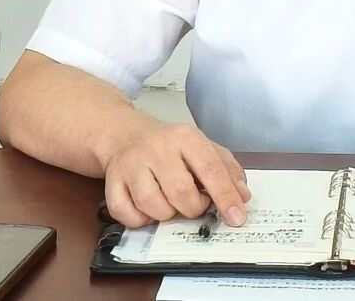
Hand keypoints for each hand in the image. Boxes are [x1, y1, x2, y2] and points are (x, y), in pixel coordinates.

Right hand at [102, 120, 251, 229]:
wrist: (126, 135)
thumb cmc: (170, 147)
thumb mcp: (202, 148)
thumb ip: (226, 169)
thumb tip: (242, 196)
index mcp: (186, 137)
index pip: (210, 169)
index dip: (225, 196)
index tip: (237, 217)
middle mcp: (157, 149)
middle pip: (182, 194)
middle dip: (193, 208)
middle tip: (194, 203)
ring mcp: (132, 166)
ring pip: (155, 208)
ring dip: (167, 214)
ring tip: (168, 200)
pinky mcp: (112, 183)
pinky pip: (128, 216)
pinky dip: (140, 220)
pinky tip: (146, 206)